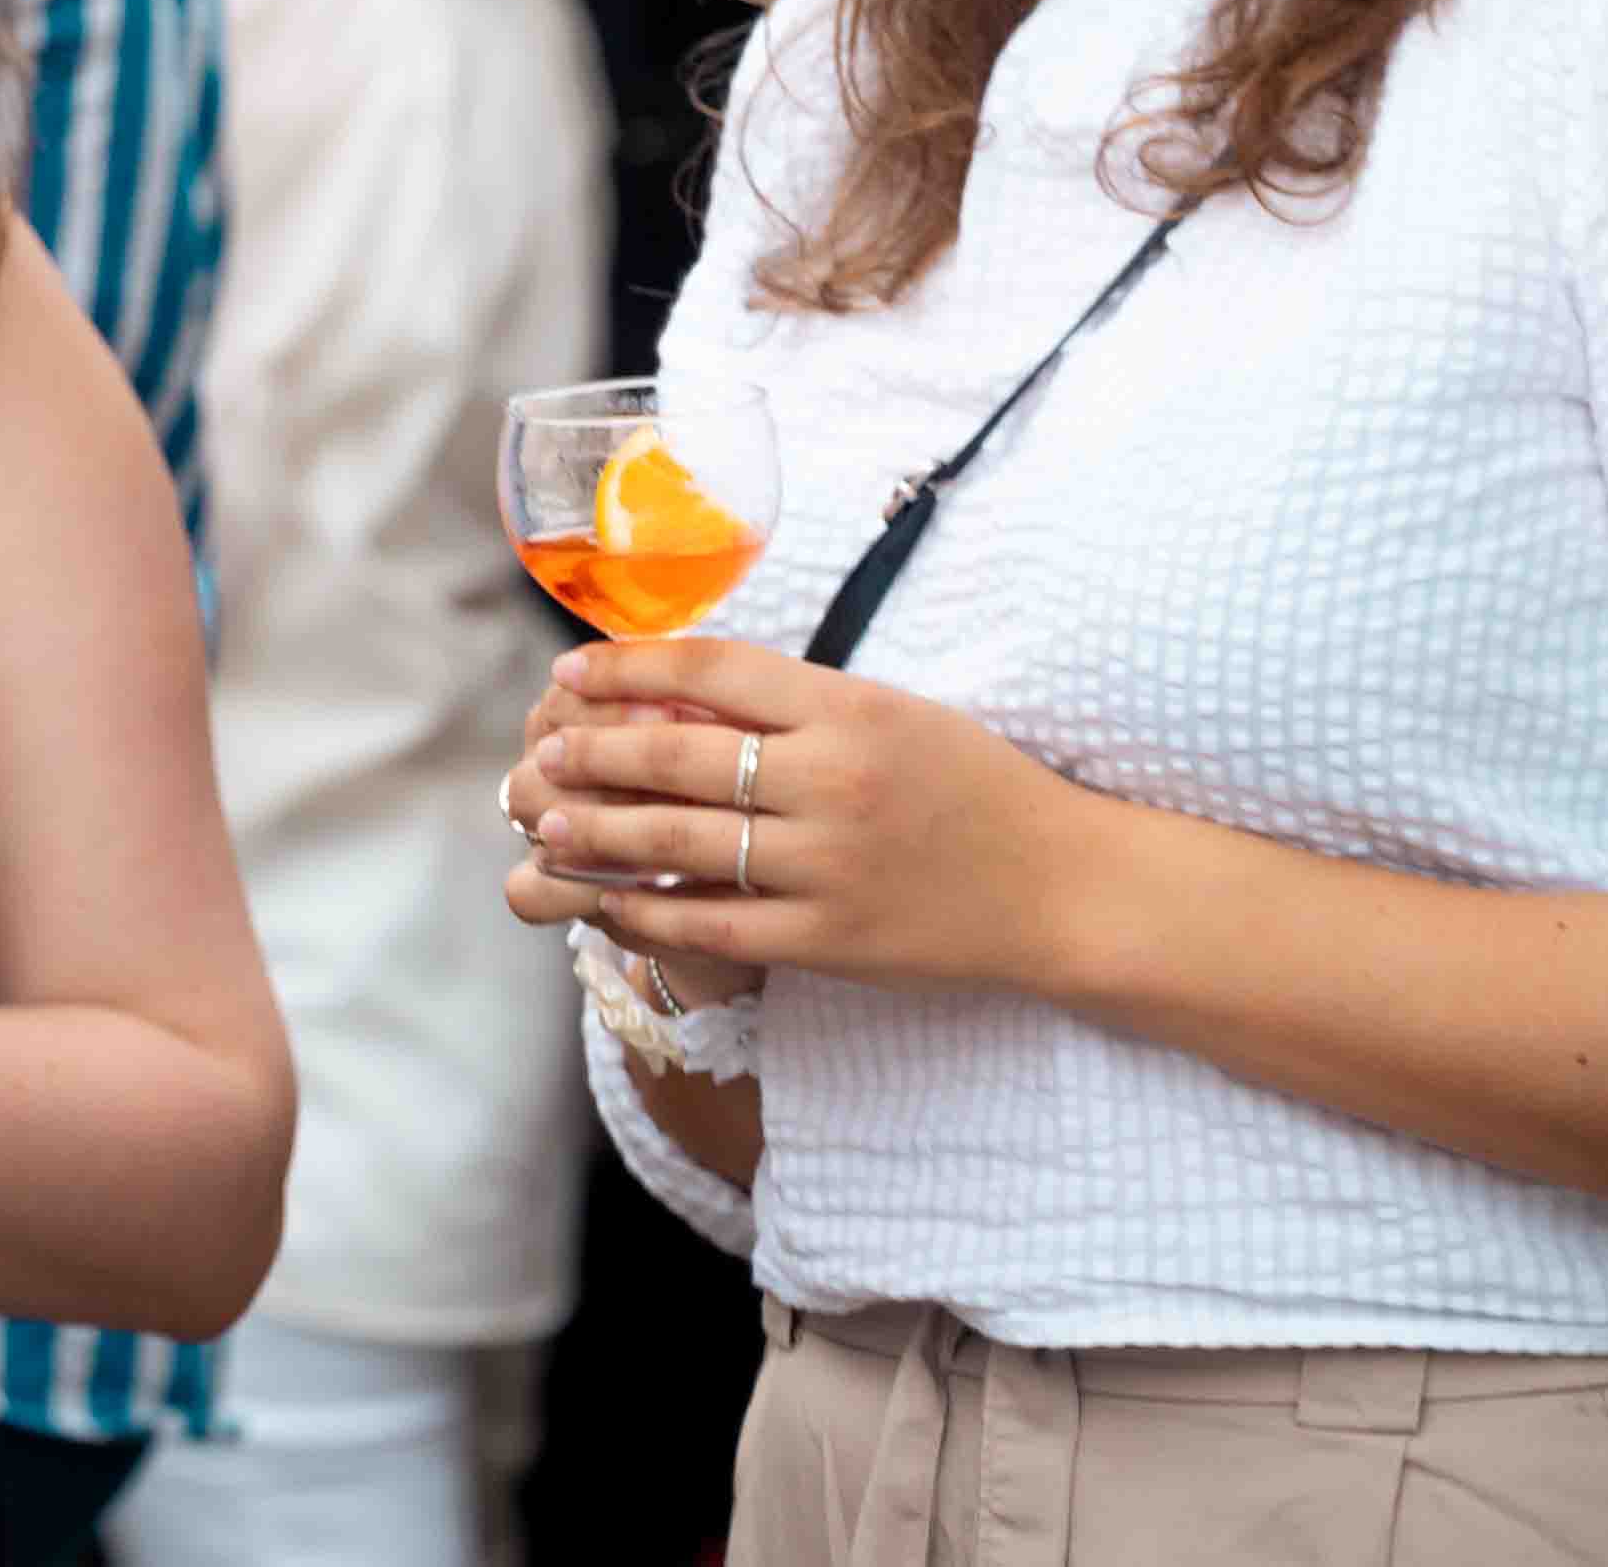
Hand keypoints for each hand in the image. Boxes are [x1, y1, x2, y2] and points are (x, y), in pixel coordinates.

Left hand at [514, 636, 1111, 996]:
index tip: (573, 670)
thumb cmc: (973, 786)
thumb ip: (795, 706)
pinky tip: (608, 900)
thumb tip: (674, 694)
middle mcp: (834, 781)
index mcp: (850, 709)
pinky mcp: (829, 940)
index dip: (629, 667)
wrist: (1063, 886)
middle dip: (595, 752)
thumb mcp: (893, 714)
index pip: (712, 671)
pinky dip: (647, 910)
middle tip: (545, 752)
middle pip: (679, 756)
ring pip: (680, 842)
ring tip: (549, 820)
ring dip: (600, 831)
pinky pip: (712, 923)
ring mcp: (828, 865)